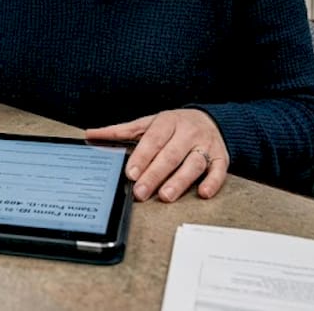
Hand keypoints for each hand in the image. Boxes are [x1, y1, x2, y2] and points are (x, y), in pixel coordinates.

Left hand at [85, 109, 228, 201]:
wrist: (208, 119)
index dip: (142, 156)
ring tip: (166, 195)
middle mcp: (188, 132)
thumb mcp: (148, 124)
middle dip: (155, 174)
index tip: (131, 172)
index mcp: (168, 121)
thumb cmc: (173, 125)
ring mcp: (206, 145)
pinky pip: (219, 170)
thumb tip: (91, 134)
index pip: (154, 139)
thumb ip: (121, 131)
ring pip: (194, 163)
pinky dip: (212, 182)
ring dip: (180, 180)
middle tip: (141, 191)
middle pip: (171, 154)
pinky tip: (202, 192)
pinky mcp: (222, 157)